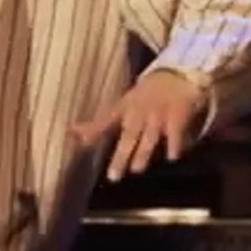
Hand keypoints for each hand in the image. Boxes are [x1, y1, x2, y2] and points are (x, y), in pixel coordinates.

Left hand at [71, 72, 207, 181]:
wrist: (177, 74)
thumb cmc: (147, 93)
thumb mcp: (124, 103)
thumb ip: (103, 123)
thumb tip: (73, 135)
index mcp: (124, 108)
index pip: (104, 121)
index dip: (90, 131)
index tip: (75, 139)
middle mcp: (139, 113)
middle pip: (129, 137)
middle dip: (121, 157)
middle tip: (113, 177)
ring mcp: (158, 116)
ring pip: (149, 138)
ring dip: (143, 154)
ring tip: (137, 169)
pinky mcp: (177, 117)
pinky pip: (175, 135)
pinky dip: (174, 146)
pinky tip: (172, 158)